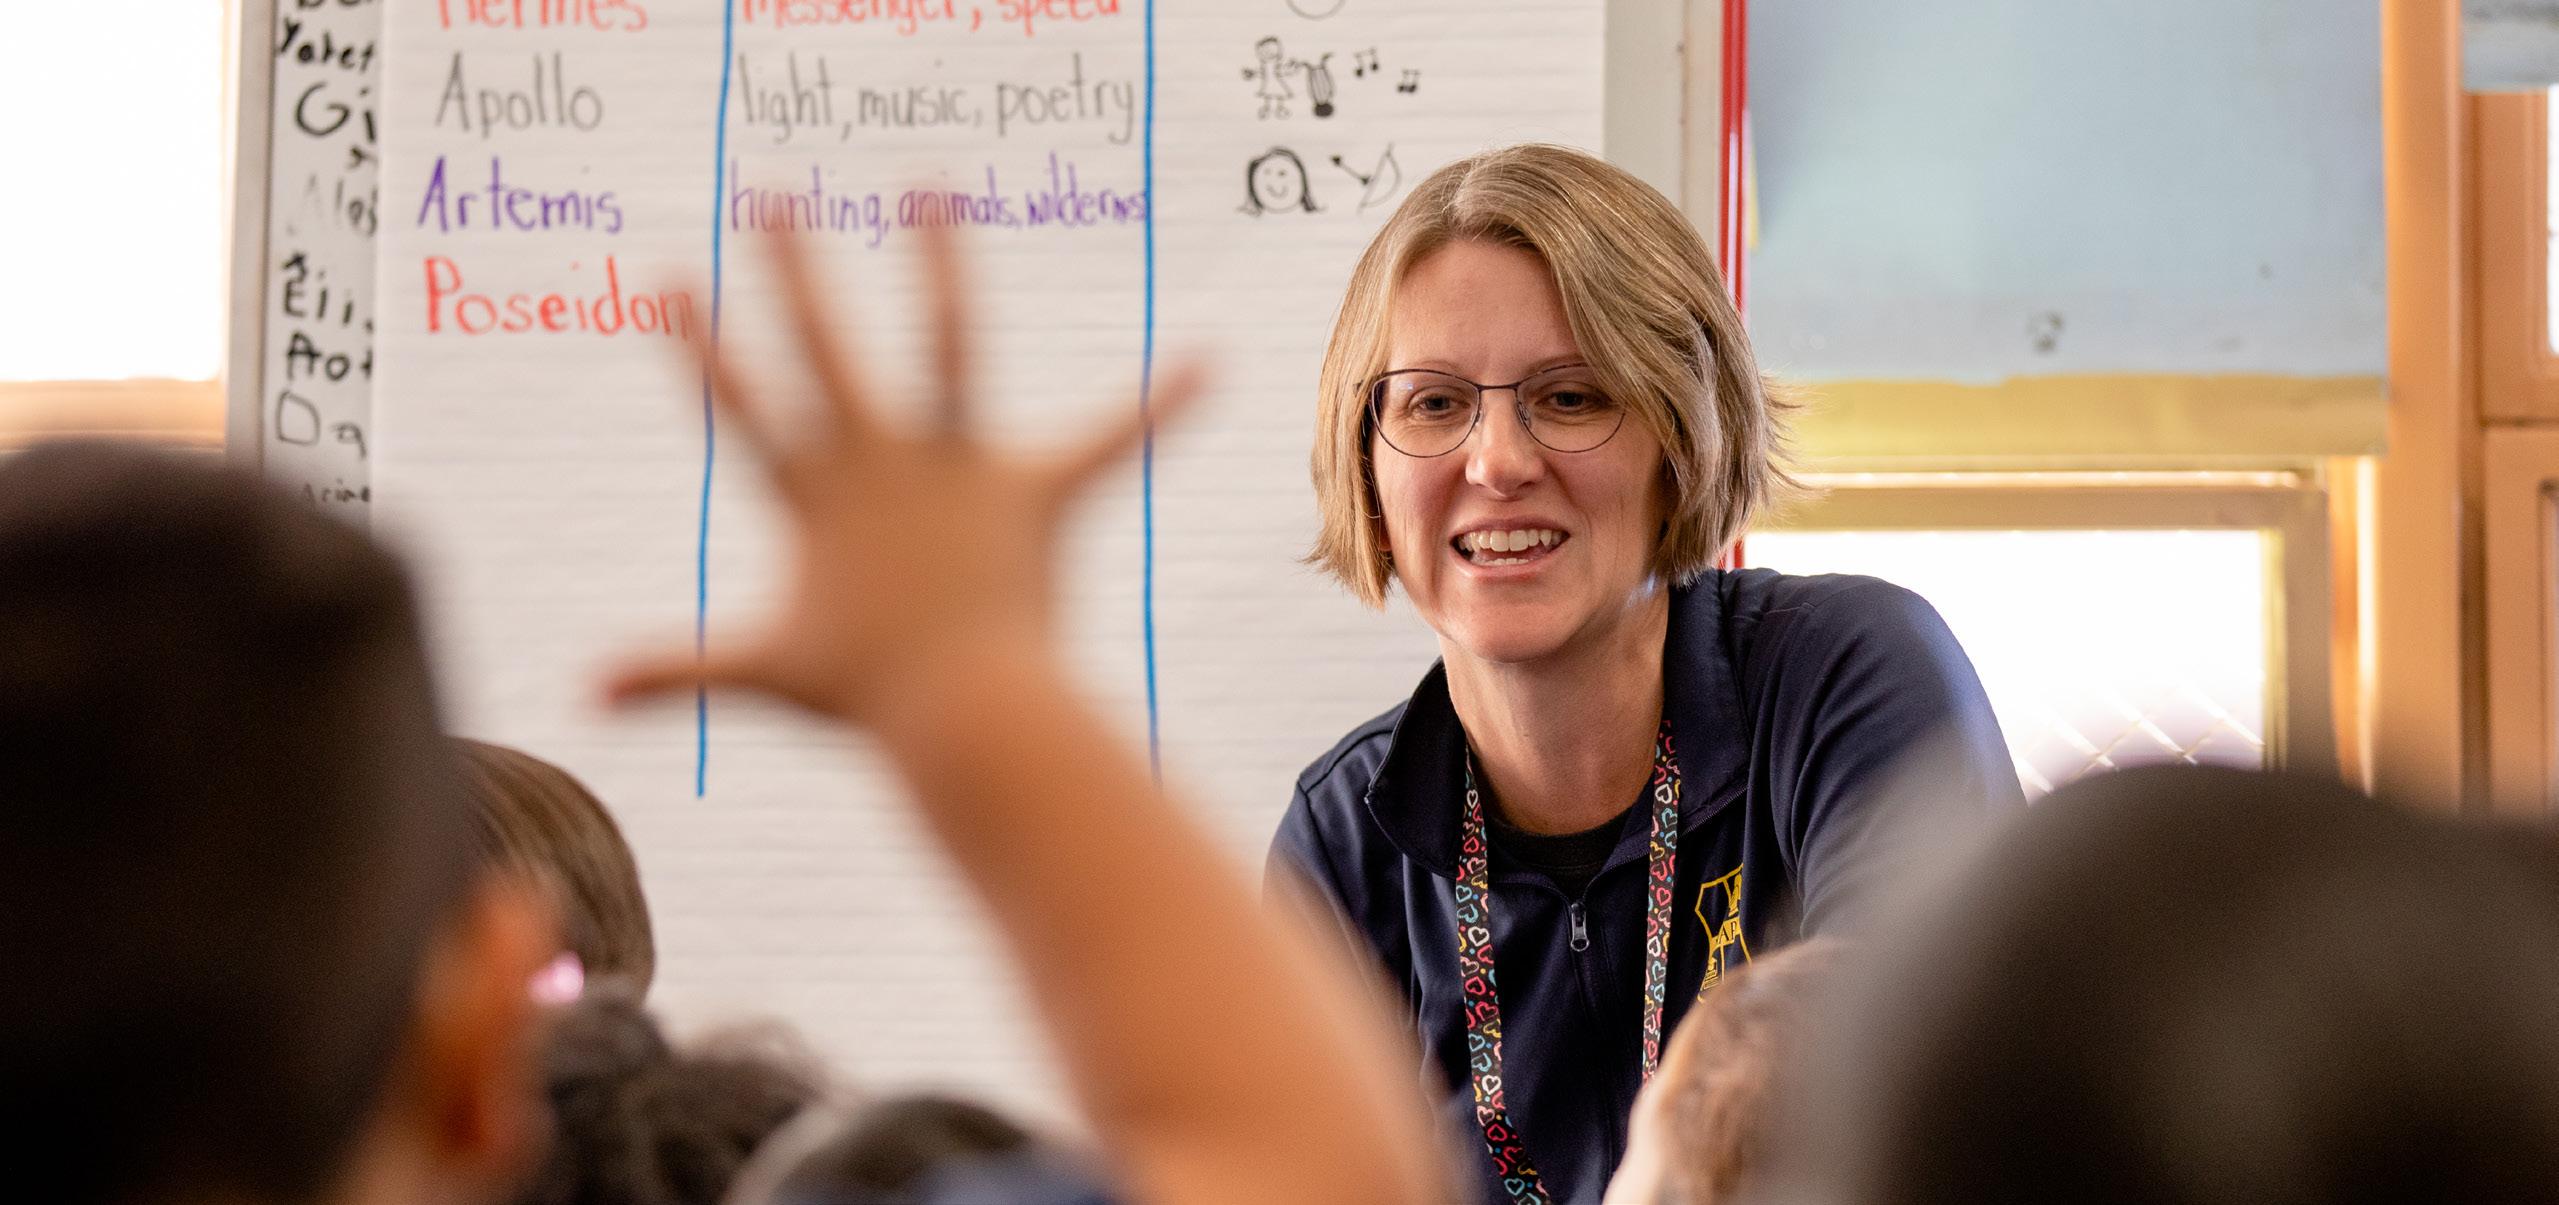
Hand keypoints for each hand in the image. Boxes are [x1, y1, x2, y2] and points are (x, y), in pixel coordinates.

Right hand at [604, 222, 1204, 725]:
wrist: (961, 717)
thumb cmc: (863, 696)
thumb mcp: (759, 672)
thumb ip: (673, 671)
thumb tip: (582, 694)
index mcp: (815, 493)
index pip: (740, 404)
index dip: (697, 343)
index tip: (664, 275)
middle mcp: (879, 461)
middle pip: (824, 345)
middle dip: (792, 267)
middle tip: (770, 194)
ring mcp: (955, 467)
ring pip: (946, 343)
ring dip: (936, 265)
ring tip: (929, 189)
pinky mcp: (1035, 490)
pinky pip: (1110, 439)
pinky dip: (1160, 404)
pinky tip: (1209, 362)